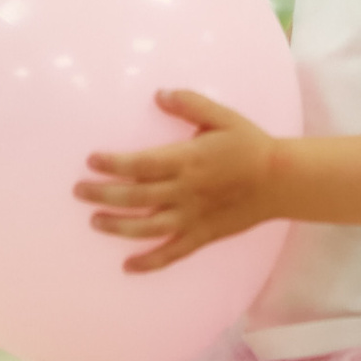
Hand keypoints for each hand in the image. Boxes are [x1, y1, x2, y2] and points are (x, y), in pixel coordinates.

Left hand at [74, 89, 278, 270]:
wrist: (280, 180)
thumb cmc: (249, 144)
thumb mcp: (222, 116)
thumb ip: (189, 104)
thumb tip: (159, 94)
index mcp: (187, 160)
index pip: (141, 164)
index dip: (113, 164)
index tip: (91, 160)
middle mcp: (185, 191)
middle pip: (136, 197)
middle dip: (103, 194)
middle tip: (79, 191)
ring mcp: (193, 217)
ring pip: (147, 227)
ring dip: (118, 226)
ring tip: (95, 221)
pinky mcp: (202, 235)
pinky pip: (172, 253)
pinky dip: (149, 262)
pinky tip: (127, 266)